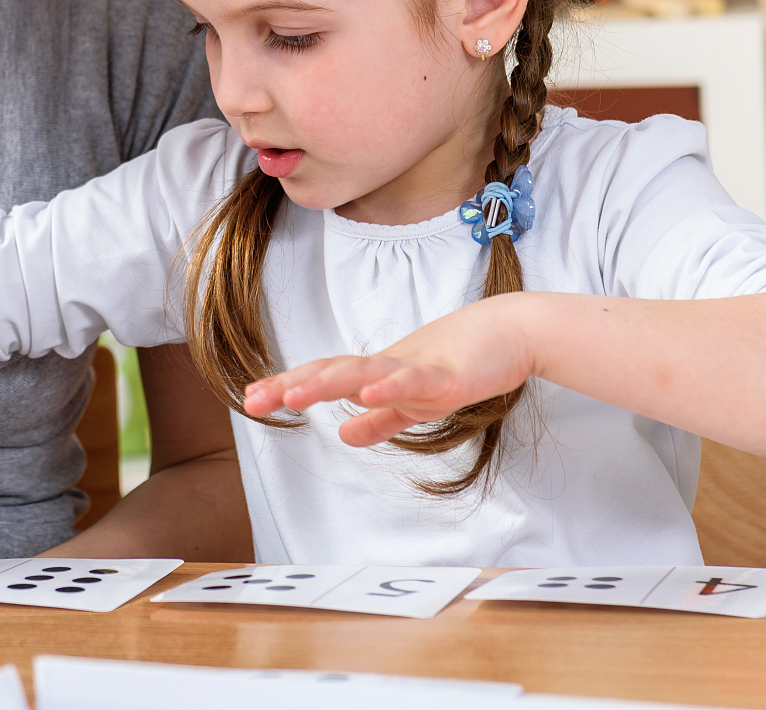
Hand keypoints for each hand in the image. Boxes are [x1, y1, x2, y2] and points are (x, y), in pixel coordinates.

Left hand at [241, 294, 537, 447]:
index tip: (251, 398)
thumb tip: (345, 435)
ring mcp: (415, 367)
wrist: (514, 331)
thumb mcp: (416, 400)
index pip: (324, 377)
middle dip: (290, 385)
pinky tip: (366, 393)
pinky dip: (390, 386)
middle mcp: (388, 365)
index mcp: (379, 372)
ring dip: (326, 382)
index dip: (287, 385)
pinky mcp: (448, 374)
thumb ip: (382, 419)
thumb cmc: (466, 359)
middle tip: (252, 400)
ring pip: (363, 372)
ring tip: (293, 394)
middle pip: (330, 372)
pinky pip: (414, 381)